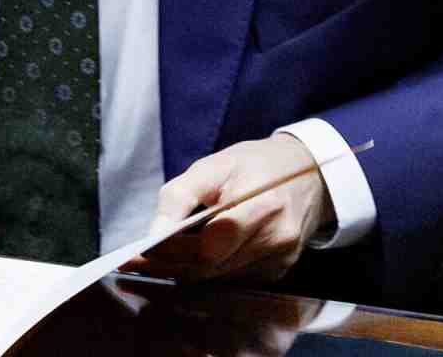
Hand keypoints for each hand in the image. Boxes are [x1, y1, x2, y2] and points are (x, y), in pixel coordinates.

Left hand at [127, 134, 329, 283]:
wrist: (307, 175)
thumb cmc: (254, 165)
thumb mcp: (214, 164)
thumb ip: (180, 196)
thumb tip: (154, 233)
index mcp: (262, 200)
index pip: (213, 240)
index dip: (174, 249)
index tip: (139, 253)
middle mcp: (277, 235)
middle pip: (212, 265)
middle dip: (171, 264)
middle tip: (136, 262)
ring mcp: (281, 257)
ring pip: (219, 276)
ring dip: (184, 270)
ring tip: (153, 261)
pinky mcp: (280, 270)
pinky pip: (233, 278)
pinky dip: (207, 271)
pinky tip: (187, 261)